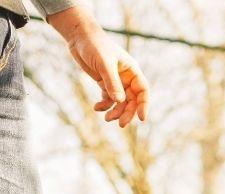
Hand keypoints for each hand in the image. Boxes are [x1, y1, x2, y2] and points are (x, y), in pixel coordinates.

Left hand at [48, 6, 148, 126]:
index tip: (142, 118)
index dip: (144, 105)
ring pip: (120, 102)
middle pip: (132, 100)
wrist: (80, 37)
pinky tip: (97, 108)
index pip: (142, 90)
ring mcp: (115, 81)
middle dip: (127, 112)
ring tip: (106, 118)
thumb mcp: (104, 64)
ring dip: (115, 111)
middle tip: (121, 124)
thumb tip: (120, 101)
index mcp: (131, 70)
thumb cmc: (95, 46)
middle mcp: (126, 77)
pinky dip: (104, 105)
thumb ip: (112, 83)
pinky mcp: (104, 82)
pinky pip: (108, 99)